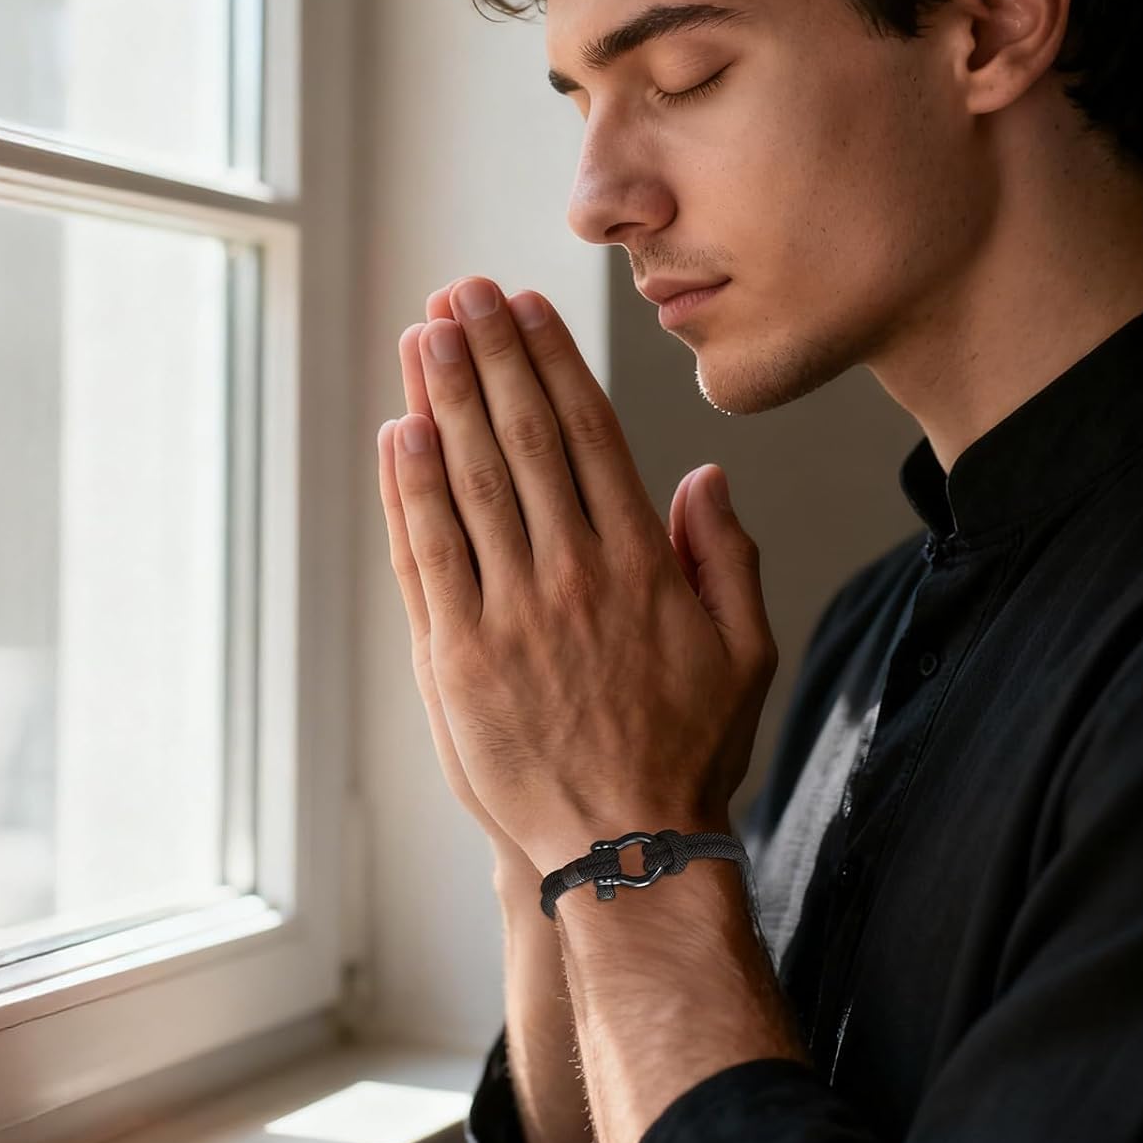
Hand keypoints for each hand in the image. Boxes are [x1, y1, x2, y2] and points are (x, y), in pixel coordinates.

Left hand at [379, 275, 777, 875]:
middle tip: (462, 291)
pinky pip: (425, 555)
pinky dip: (408, 489)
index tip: (527, 306)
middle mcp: (572, 575)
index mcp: (641, 565)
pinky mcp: (454, 658)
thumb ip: (728, 559)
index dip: (553, 362)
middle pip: (522, 439)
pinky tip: (398, 431)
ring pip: (470, 482)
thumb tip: (706, 477)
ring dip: (443, 399)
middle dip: (488, 355)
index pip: (589, 436)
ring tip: (423, 332)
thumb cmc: (687, 751)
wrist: (622, 851)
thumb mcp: (744, 652)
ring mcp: (508, 615)